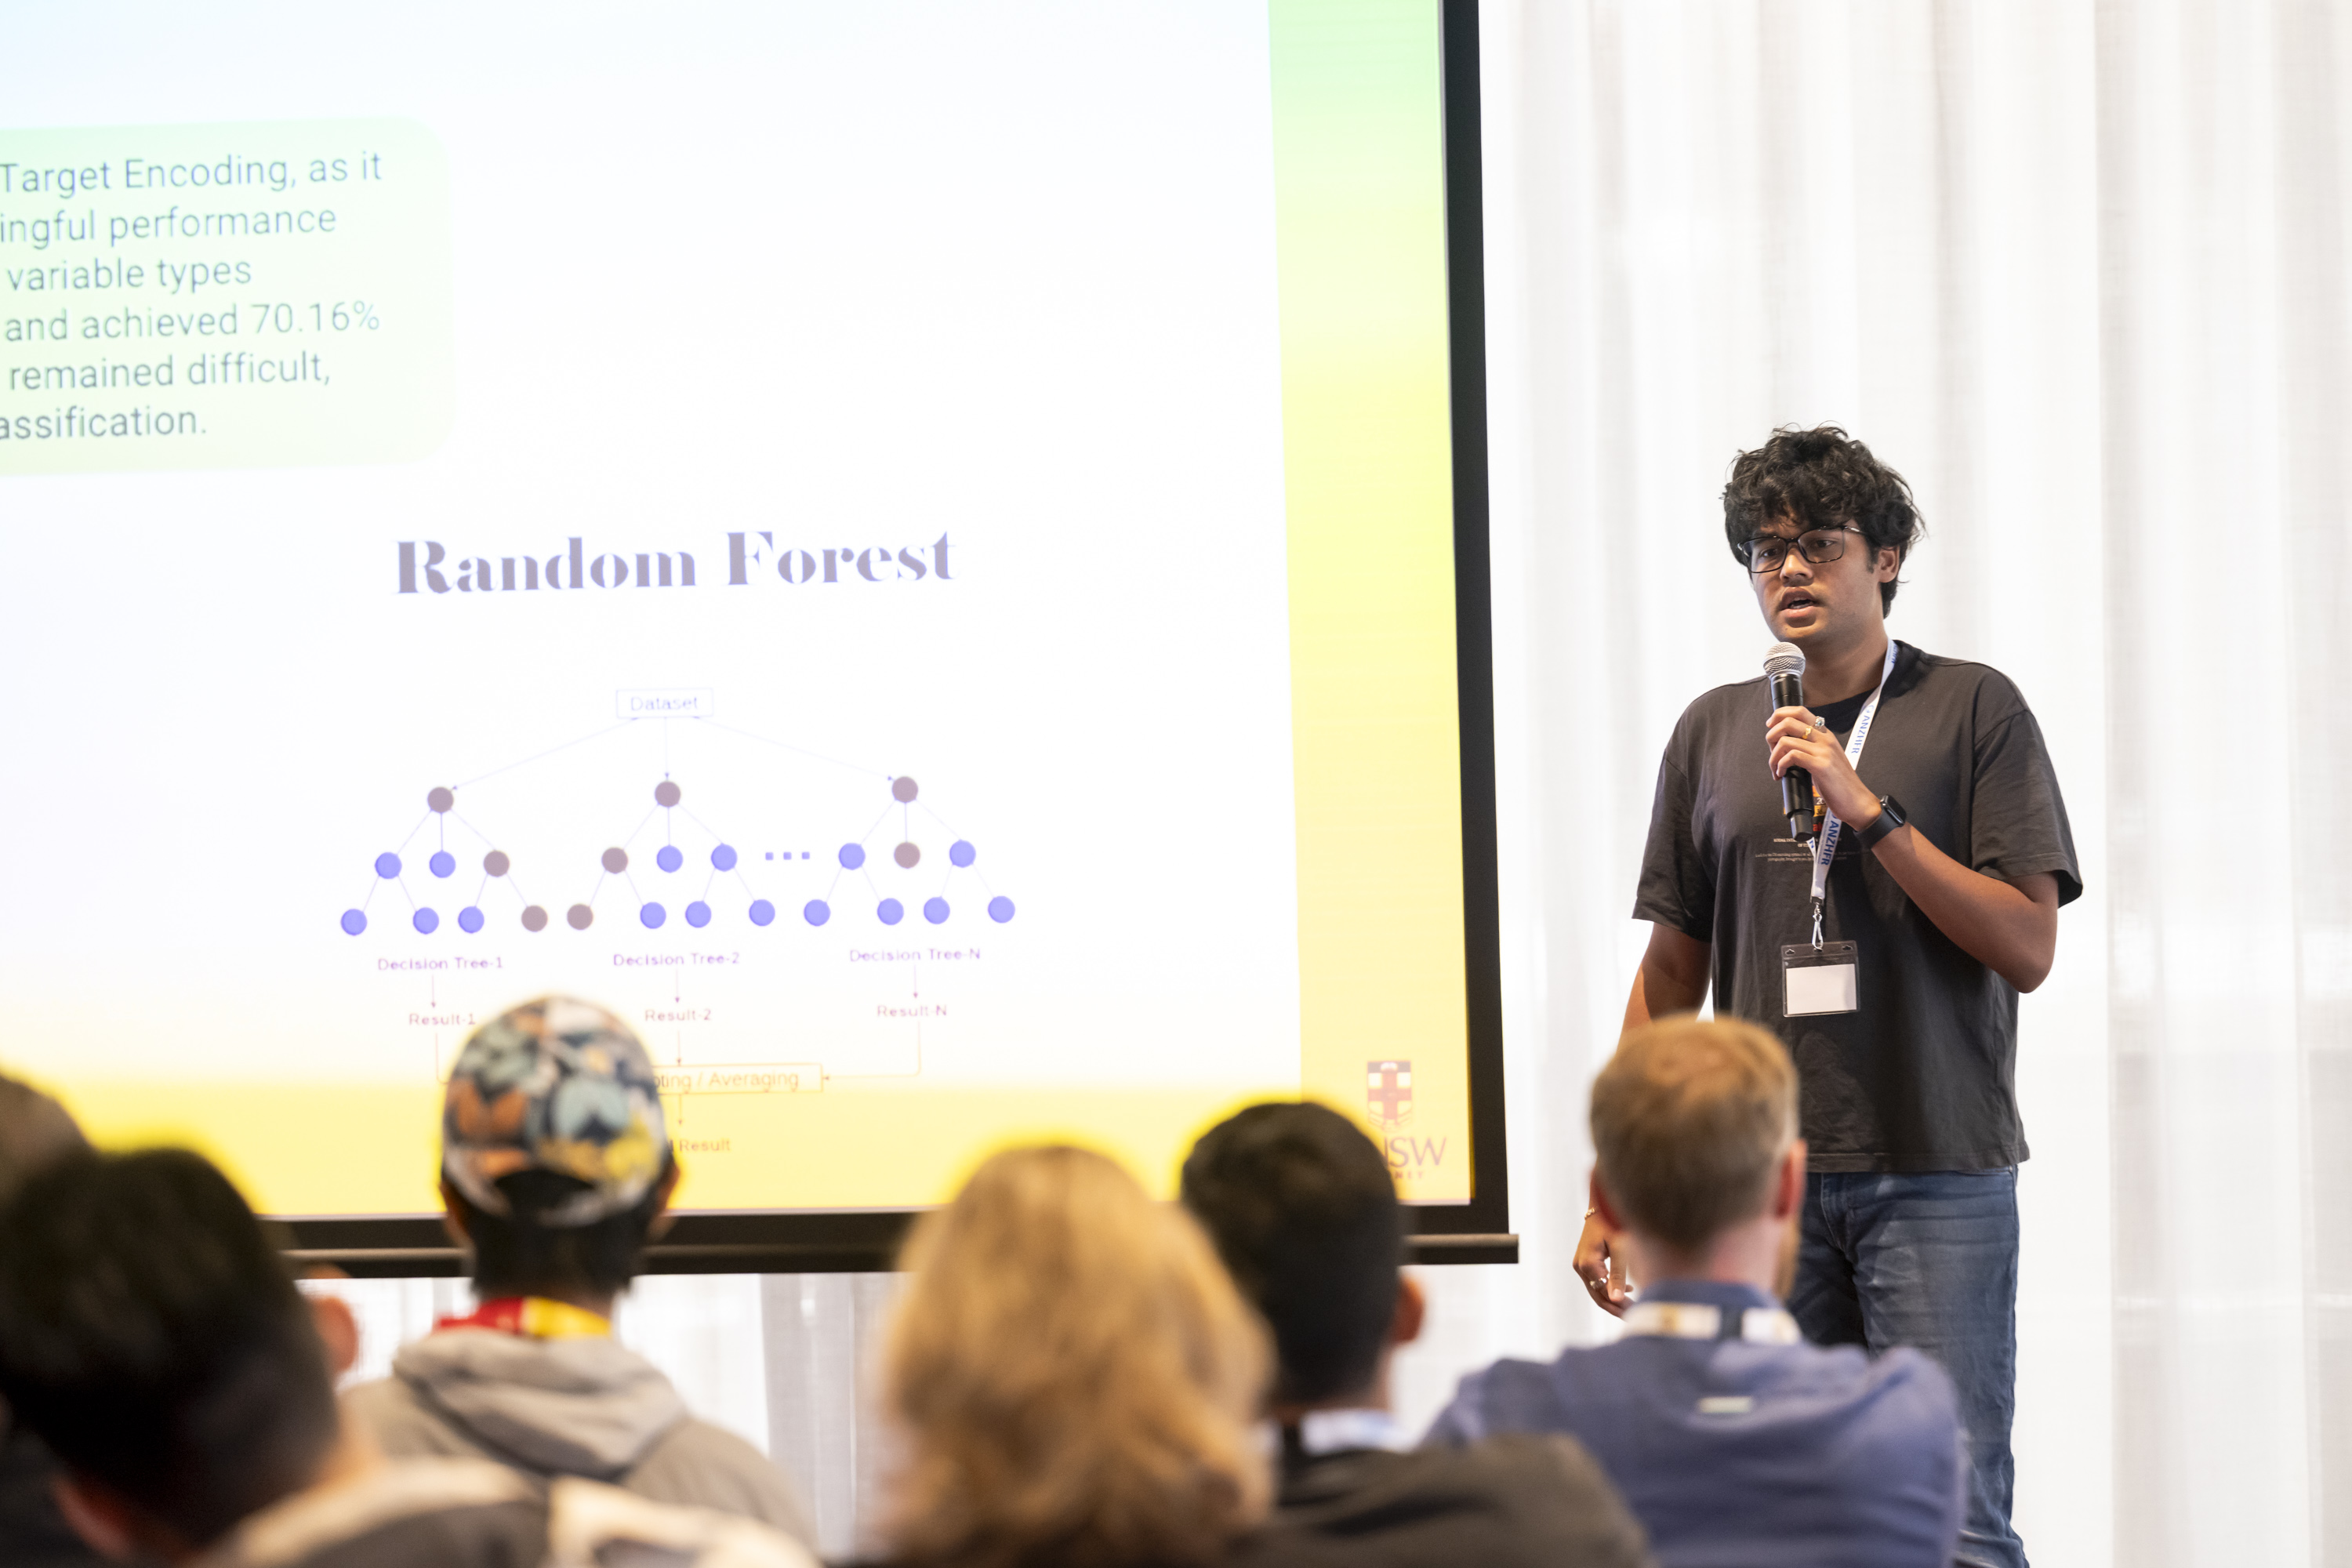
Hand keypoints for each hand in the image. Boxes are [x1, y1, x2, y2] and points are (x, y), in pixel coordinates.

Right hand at [1573, 1211, 1630, 1317]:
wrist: (1602, 1206)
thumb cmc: (1613, 1223)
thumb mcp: (1620, 1248)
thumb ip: (1618, 1275)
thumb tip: (1616, 1300)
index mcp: (1587, 1264)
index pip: (1604, 1294)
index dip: (1620, 1305)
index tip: (1640, 1311)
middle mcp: (1580, 1266)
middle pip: (1598, 1296)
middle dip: (1617, 1308)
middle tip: (1638, 1316)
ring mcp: (1580, 1265)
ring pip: (1596, 1291)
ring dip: (1614, 1300)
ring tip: (1634, 1307)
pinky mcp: (1584, 1263)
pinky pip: (1596, 1283)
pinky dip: (1610, 1289)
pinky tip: (1628, 1289)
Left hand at [1766, 706, 1879, 828]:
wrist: (1856, 800)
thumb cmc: (1838, 782)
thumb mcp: (1825, 757)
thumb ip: (1810, 747)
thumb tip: (1785, 744)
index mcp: (1825, 734)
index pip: (1800, 711)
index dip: (1779, 714)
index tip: (1769, 726)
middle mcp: (1825, 738)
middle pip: (1789, 722)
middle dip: (1771, 735)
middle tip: (1771, 751)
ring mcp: (1824, 751)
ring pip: (1785, 740)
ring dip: (1773, 756)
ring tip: (1775, 768)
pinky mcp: (1821, 765)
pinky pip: (1792, 756)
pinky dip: (1780, 765)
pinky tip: (1781, 774)